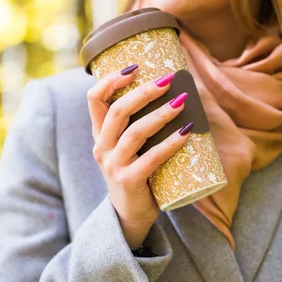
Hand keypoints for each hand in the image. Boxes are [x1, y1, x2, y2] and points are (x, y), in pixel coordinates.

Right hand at [87, 65, 192, 248]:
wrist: (131, 214)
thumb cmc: (137, 172)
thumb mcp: (128, 147)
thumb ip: (138, 123)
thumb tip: (174, 90)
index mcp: (100, 134)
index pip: (94, 100)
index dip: (110, 80)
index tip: (134, 67)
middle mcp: (102, 147)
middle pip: (117, 111)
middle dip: (143, 92)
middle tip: (168, 80)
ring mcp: (113, 165)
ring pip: (134, 133)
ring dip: (160, 114)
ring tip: (182, 102)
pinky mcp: (129, 182)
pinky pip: (151, 159)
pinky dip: (170, 143)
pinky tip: (186, 132)